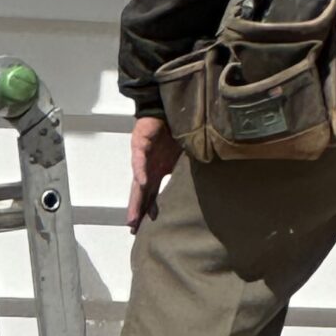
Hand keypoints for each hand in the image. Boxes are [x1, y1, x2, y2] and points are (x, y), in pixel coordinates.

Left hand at [126, 116, 181, 230]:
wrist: (164, 106)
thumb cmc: (173, 128)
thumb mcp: (182, 155)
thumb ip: (185, 169)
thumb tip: (201, 183)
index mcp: (157, 170)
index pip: (151, 193)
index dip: (149, 209)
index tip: (148, 226)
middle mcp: (148, 167)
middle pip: (141, 193)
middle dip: (138, 211)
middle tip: (133, 229)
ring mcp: (143, 157)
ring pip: (137, 182)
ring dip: (136, 199)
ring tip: (133, 215)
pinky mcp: (140, 143)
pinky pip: (139, 160)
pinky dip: (140, 171)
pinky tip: (141, 182)